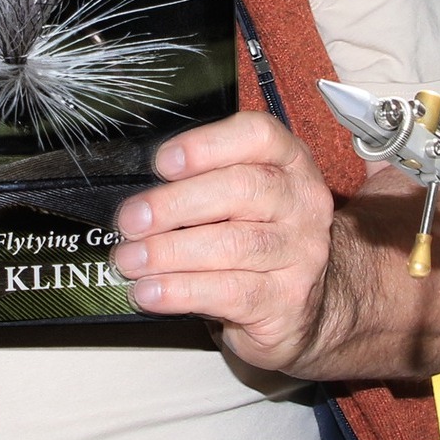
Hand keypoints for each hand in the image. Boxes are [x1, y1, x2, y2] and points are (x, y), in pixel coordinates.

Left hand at [112, 111, 337, 372]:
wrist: (310, 305)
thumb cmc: (256, 233)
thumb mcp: (239, 196)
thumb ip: (201, 180)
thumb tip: (136, 193)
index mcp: (289, 161)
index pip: (258, 135)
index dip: (205, 144)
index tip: (162, 163)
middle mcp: (303, 202)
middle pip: (239, 189)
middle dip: (173, 204)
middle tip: (130, 220)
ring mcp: (301, 254)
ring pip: (231, 244)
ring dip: (169, 251)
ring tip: (129, 259)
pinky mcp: (288, 302)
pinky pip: (229, 292)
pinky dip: (180, 291)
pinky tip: (149, 291)